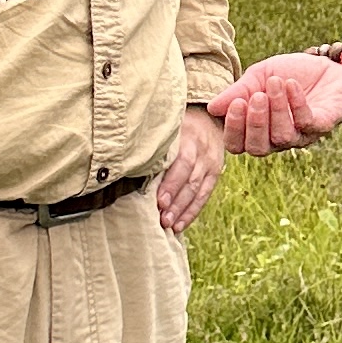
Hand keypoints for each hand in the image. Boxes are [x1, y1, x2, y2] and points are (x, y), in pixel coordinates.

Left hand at [156, 109, 224, 235]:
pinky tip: (180, 225)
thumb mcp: (169, 126)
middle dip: (175, 202)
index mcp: (188, 137)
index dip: (171, 184)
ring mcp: (210, 163)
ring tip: (168, 224)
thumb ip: (155, 142)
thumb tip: (126, 162)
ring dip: (182, 210)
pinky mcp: (214, 173)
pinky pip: (204, 196)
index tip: (159, 201)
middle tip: (162, 218)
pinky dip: (191, 212)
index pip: (182, 163)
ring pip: (197, 190)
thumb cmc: (179, 124)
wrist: (209, 117)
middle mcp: (201, 151)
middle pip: (189, 180)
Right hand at [216, 51, 341, 152]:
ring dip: (276, 109)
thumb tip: (213, 108)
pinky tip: (291, 85)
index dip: (233, 129)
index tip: (236, 103)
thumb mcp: (259, 76)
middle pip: (258, 148)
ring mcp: (301, 135)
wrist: (330, 66)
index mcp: (258, 130)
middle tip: (256, 97)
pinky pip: (307, 122)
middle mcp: (277, 139)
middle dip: (254, 123)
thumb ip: (238, 91)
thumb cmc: (291, 74)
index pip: (238, 144)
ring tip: (275, 83)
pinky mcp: (323, 125)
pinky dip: (297, 103)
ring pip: (282, 137)